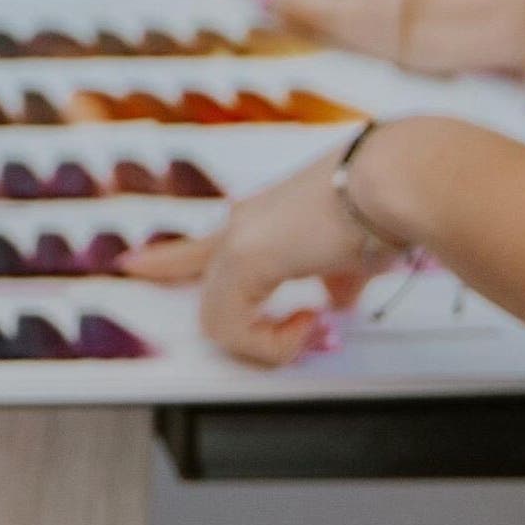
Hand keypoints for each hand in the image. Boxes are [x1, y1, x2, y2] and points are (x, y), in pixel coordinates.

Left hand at [125, 146, 401, 366]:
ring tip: (313, 325)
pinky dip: (273, 344)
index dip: (162, 259)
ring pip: (217, 321)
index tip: (131, 265)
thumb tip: (336, 302)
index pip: (197, 247)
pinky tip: (307, 323)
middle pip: (185, 271)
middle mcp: (242, 227)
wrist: (393, 181)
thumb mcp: (353, 255)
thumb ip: (337, 280)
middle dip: (238, 325)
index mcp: (262, 222)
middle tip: (294, 334)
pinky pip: (231, 327)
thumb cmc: (382, 207)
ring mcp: (238, 241)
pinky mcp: (245, 256)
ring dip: (270, 342)